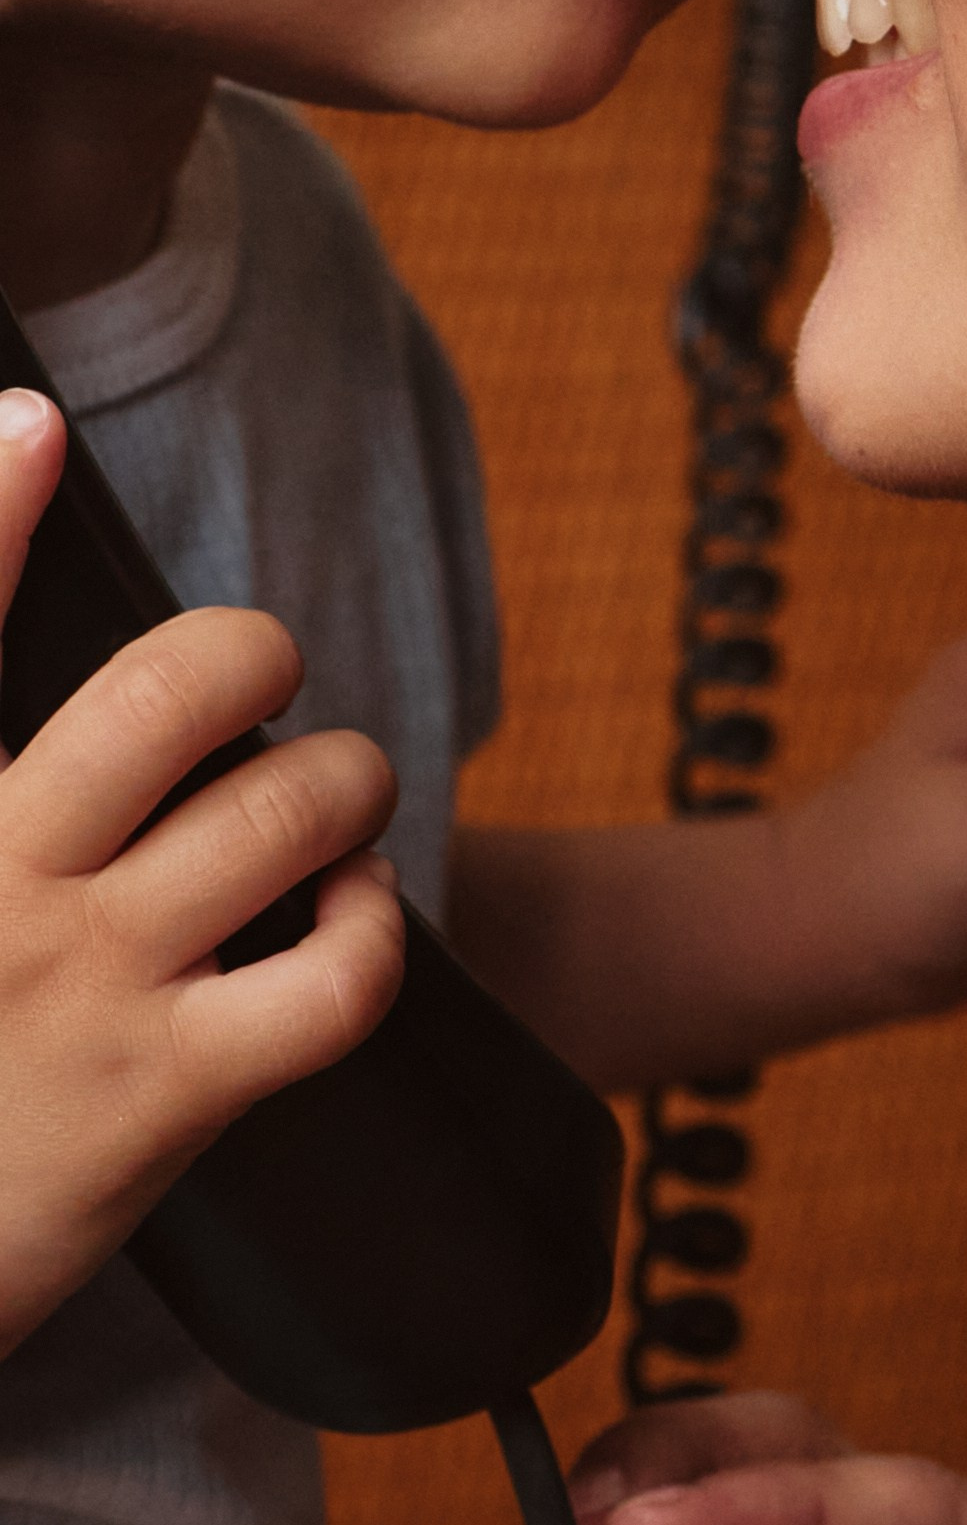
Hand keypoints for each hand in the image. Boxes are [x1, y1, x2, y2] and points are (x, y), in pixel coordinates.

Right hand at [0, 388, 405, 1358]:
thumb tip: (13, 486)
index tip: (37, 430)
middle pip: (167, 696)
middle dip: (248, 656)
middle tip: (260, 681)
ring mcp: (76, 983)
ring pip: (281, 816)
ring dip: (341, 786)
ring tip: (330, 810)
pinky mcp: (157, 1094)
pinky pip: (330, 983)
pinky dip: (372, 935)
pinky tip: (344, 928)